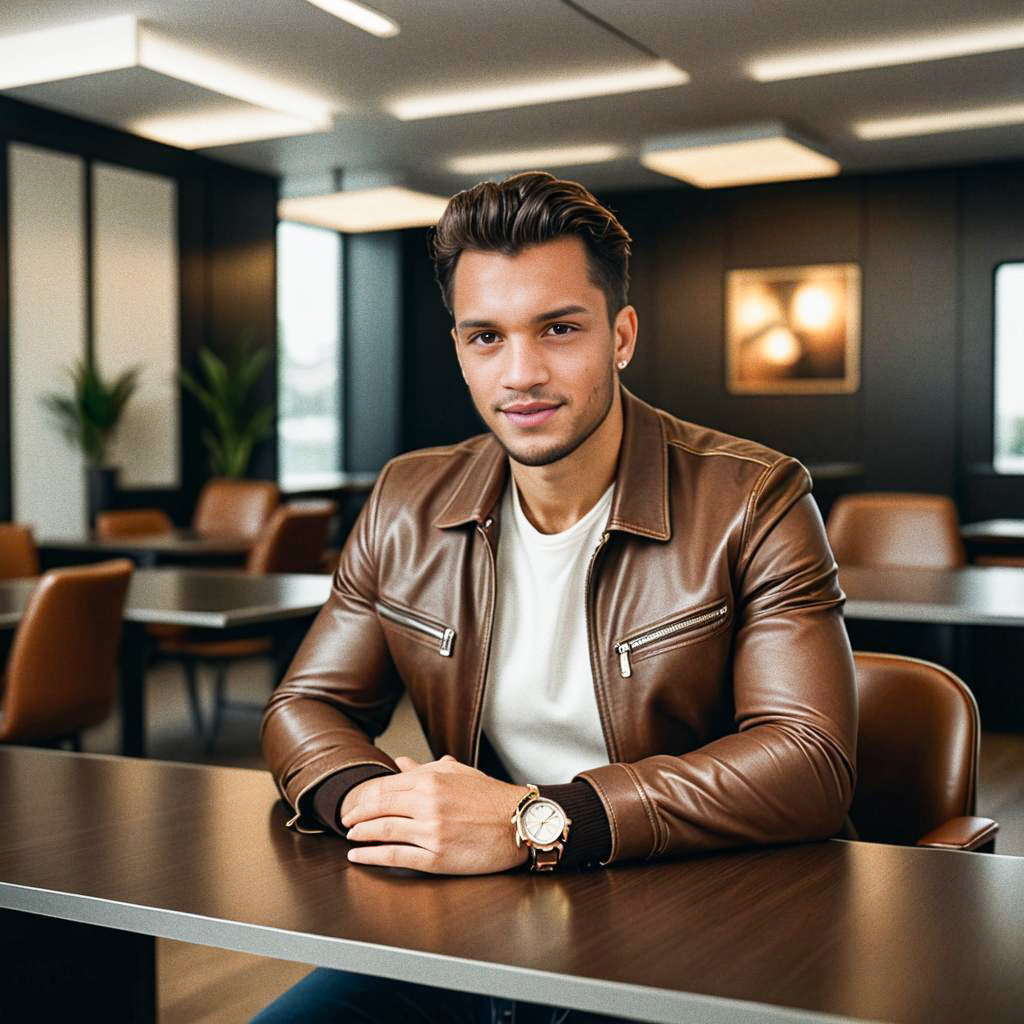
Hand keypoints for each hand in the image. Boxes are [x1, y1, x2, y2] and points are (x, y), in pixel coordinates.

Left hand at [340, 754, 530, 874]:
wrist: (521, 823)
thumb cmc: (492, 798)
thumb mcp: (459, 774)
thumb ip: (427, 769)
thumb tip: (401, 763)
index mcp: (432, 779)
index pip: (386, 786)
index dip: (365, 796)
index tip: (355, 803)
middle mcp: (428, 803)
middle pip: (379, 807)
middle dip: (356, 815)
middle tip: (345, 821)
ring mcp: (432, 831)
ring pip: (384, 831)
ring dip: (361, 834)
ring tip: (351, 836)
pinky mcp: (437, 857)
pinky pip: (396, 856)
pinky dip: (372, 856)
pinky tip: (359, 856)